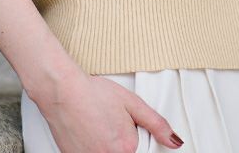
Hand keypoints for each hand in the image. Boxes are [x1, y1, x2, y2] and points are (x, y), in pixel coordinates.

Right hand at [30, 68, 183, 151]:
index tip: (127, 131)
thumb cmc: (93, 94)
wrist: (62, 92)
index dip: (139, 142)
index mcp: (127, 149)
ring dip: (110, 147)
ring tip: (102, 129)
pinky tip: (92, 134)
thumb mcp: (131, 102)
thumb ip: (157, 124)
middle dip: (125, 144)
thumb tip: (176, 141)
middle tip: (114, 127)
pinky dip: (96, 148)